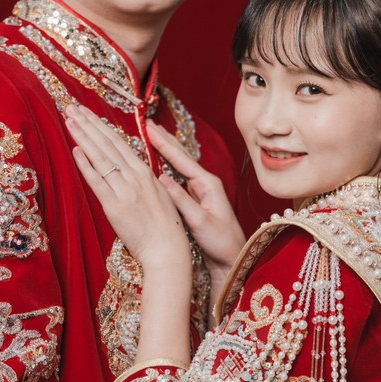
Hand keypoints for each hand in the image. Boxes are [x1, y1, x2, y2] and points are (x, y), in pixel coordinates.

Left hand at [66, 106, 190, 273]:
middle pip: (107, 143)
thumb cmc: (165, 225)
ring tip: (69, 120)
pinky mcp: (114, 206)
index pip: (118, 142)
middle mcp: (134, 176)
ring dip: (83, 136)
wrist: (167, 248)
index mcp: (145, 171)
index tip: (87, 113)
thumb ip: (143, 179)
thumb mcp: (158, 194)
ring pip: (100, 157)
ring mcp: (124, 189)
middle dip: (88, 123)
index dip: (100, 125)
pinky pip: (97, 181)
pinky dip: (85, 164)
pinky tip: (75, 150)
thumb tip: (131, 166)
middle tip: (72, 107)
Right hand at [147, 121, 245, 282]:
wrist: (232, 258)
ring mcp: (200, 191)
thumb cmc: (221, 242)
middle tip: (148, 123)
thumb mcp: (200, 221)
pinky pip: (178, 178)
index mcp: (208, 184)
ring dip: (165, 150)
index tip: (149, 128)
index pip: (181, 158)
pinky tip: (160, 162)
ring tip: (152, 136)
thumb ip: (182, 200)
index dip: (164, 143)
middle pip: (181, 156)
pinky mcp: (196, 201)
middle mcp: (205, 183)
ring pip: (179, 165)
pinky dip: (168, 167)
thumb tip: (162, 179)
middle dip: (164, 139)